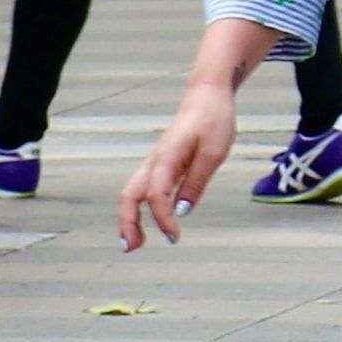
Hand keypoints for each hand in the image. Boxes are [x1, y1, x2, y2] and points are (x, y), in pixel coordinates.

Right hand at [118, 77, 235, 249]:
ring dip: (128, 218)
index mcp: (167, 158)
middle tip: (133, 248)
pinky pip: (141, 188)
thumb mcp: (214, 150)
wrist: (208, 93)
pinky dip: (138, 207)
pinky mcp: (161, 163)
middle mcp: (155, 161)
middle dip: (127, 223)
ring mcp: (155, 162)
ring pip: (131, 193)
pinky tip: (147, 220)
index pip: (155, 195)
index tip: (174, 236)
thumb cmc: (213, 117)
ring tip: (135, 242)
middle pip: (129, 196)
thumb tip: (182, 210)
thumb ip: (197, 181)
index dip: (162, 218)